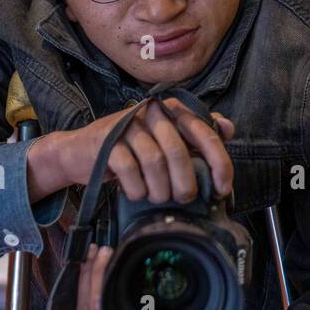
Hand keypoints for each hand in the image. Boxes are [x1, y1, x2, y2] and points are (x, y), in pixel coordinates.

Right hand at [29, 97, 234, 204]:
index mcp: (173, 109)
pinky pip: (129, 169)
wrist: (81, 152)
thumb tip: (229, 129)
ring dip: (160, 188)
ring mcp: (128, 124)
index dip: (219, 163)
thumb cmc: (133, 150)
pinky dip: (137, 188)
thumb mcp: (167, 142)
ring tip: (158, 198)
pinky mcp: (106, 140)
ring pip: (155, 161)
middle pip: (179, 150)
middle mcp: (153, 111)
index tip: (222, 189)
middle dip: (185, 182)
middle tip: (184, 199)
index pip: (206, 133)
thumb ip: (197, 136)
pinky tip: (137, 194)